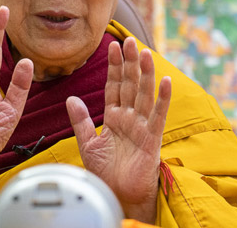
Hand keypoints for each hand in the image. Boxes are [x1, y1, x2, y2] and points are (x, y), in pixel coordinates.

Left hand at [66, 37, 170, 222]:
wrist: (118, 195)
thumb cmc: (105, 173)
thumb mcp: (88, 144)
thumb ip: (80, 121)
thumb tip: (71, 98)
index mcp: (114, 117)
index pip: (114, 86)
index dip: (114, 66)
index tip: (113, 46)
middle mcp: (129, 118)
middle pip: (130, 85)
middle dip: (129, 63)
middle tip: (129, 40)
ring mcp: (142, 127)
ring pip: (143, 94)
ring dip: (145, 73)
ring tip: (144, 52)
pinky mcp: (152, 139)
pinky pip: (158, 115)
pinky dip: (162, 99)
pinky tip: (165, 81)